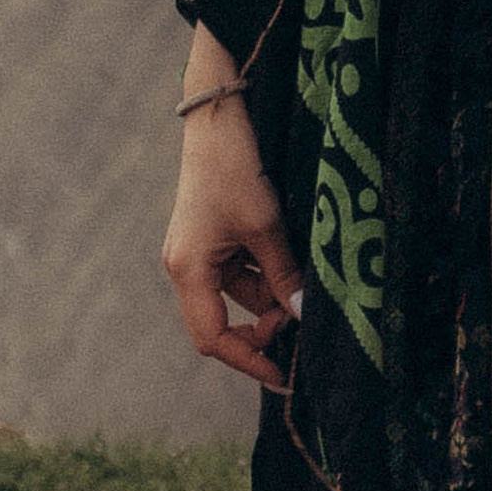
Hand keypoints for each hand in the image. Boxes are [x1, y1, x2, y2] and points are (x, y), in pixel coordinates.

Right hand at [161, 44, 301, 392]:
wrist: (219, 115)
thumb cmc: (235, 168)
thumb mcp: (266, 226)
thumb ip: (283, 277)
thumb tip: (302, 320)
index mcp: (188, 270)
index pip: (213, 338)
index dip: (248, 360)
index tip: (284, 375)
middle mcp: (185, 267)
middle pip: (222, 321)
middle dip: (263, 328)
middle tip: (303, 323)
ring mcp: (197, 252)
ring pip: (237, 295)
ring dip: (270, 300)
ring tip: (305, 291)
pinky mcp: (210, 237)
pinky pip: (239, 272)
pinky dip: (265, 277)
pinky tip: (293, 270)